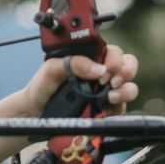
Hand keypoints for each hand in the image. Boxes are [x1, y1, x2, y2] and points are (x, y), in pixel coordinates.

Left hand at [21, 44, 139, 116]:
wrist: (35, 111)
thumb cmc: (43, 86)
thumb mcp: (52, 69)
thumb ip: (74, 63)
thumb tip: (98, 69)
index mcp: (91, 58)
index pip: (113, 52)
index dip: (114, 59)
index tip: (104, 69)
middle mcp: (102, 74)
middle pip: (128, 66)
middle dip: (126, 71)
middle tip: (111, 80)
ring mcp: (105, 92)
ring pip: (130, 87)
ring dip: (125, 90)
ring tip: (110, 96)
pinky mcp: (105, 110)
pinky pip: (121, 108)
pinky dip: (119, 106)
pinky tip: (106, 107)